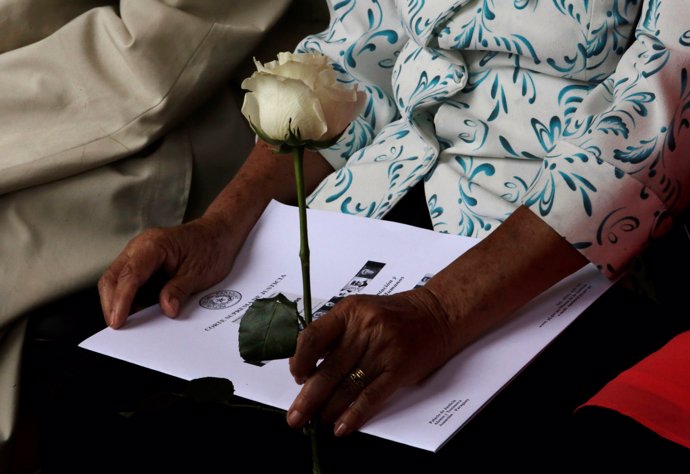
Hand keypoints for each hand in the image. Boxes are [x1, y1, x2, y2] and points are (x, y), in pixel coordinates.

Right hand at [98, 216, 236, 327]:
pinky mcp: (143, 265)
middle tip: (118, 327)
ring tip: (131, 324)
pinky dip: (132, 299)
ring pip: (118, 281)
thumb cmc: (210, 247)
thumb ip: (179, 290)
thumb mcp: (199, 273)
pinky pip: (130, 283)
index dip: (121, 300)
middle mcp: (140, 247)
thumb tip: (166, 309)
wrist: (219, 235)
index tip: (118, 320)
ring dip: (121, 302)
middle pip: (113, 277)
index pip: (129, 275)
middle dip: (112, 303)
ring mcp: (139, 255)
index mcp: (153, 245)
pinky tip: (141, 313)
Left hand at [286, 288, 456, 436]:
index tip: (297, 376)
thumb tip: (308, 366)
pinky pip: (371, 396)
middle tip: (296, 416)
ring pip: (348, 386)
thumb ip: (335, 332)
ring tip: (316, 422)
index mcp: (350, 311)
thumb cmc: (395, 314)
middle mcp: (365, 328)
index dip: (300, 361)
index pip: (313, 337)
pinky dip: (354, 414)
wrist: (437, 314)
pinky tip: (341, 425)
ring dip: (328, 409)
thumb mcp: (360, 310)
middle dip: (308, 397)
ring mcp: (383, 349)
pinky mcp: (399, 369)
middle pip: (329, 369)